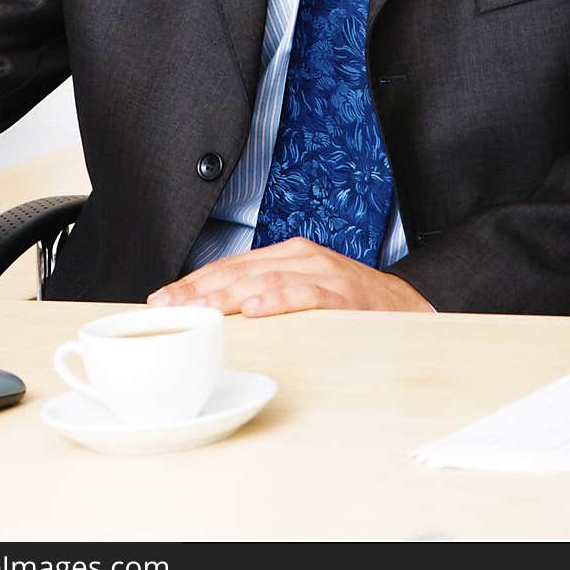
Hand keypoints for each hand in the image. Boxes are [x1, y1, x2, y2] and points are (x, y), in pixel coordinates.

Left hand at [146, 237, 432, 315]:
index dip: (192, 283)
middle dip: (198, 290)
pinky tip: (254, 309)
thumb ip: (264, 293)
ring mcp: (324, 274)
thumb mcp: (302, 290)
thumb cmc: (349, 304)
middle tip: (167, 308)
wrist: (408, 306)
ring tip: (198, 310)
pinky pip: (306, 296)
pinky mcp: (344, 296)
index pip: (229, 267)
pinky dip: (278, 301)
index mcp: (287, 255)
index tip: (160, 301)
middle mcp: (302, 258)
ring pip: (265, 280)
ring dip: (227, 295)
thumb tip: (212, 314)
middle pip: (239, 271)